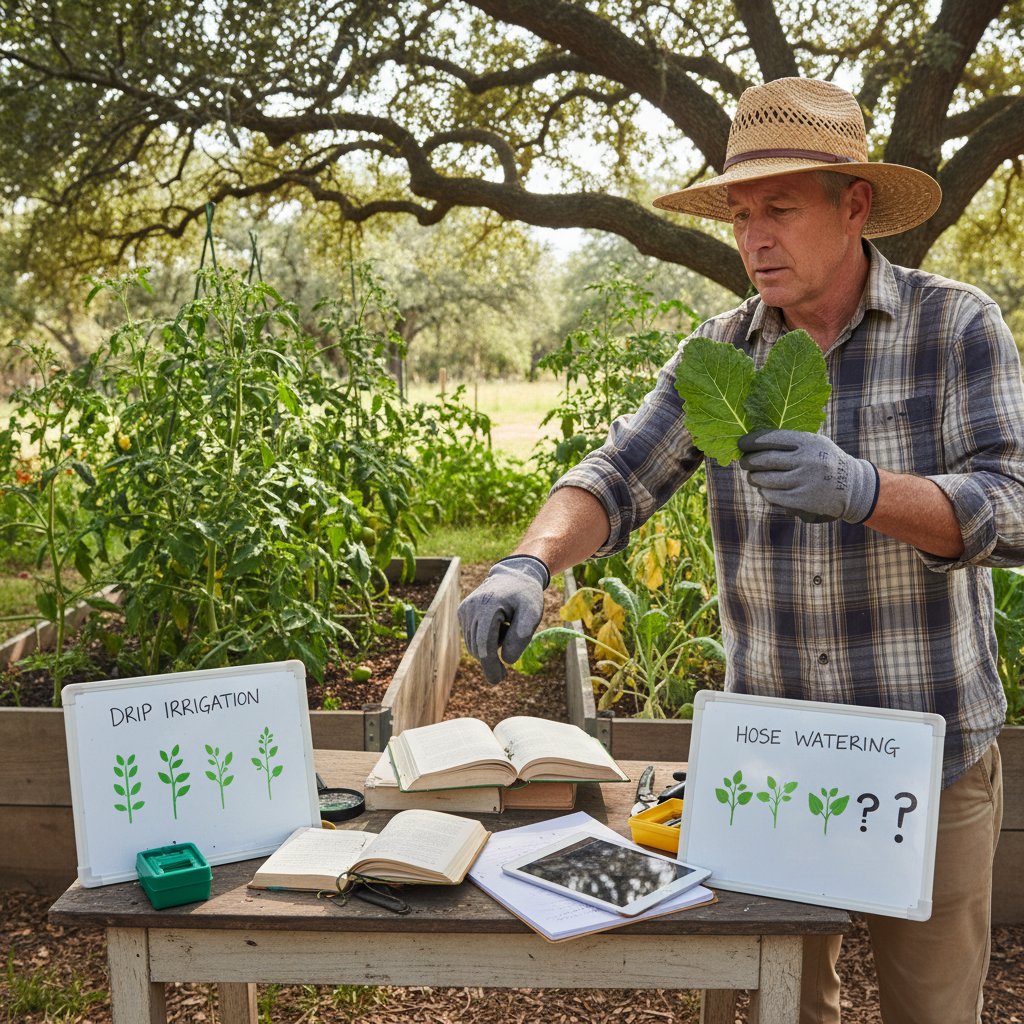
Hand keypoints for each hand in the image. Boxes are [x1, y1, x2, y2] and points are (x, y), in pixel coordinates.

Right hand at [457, 555, 548, 683]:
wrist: (514, 574)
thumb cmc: (526, 595)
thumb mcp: (533, 613)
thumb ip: (521, 636)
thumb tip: (507, 659)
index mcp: (488, 606)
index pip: (485, 644)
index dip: (490, 665)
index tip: (497, 680)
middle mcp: (471, 607)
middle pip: (478, 647)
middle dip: (491, 661)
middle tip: (503, 673)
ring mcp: (464, 609)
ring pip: (474, 644)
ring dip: (490, 646)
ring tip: (506, 629)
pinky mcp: (462, 612)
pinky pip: (472, 636)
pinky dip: (485, 637)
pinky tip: (498, 624)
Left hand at [737, 428, 879, 523]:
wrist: (854, 487)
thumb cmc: (825, 461)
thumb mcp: (814, 443)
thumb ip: (789, 441)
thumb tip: (752, 442)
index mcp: (808, 442)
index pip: (771, 438)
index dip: (751, 441)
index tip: (741, 444)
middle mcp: (806, 460)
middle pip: (764, 460)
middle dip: (748, 461)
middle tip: (743, 462)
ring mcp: (804, 481)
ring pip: (765, 479)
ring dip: (754, 478)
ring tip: (753, 476)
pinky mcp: (802, 500)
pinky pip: (772, 496)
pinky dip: (765, 492)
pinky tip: (765, 489)